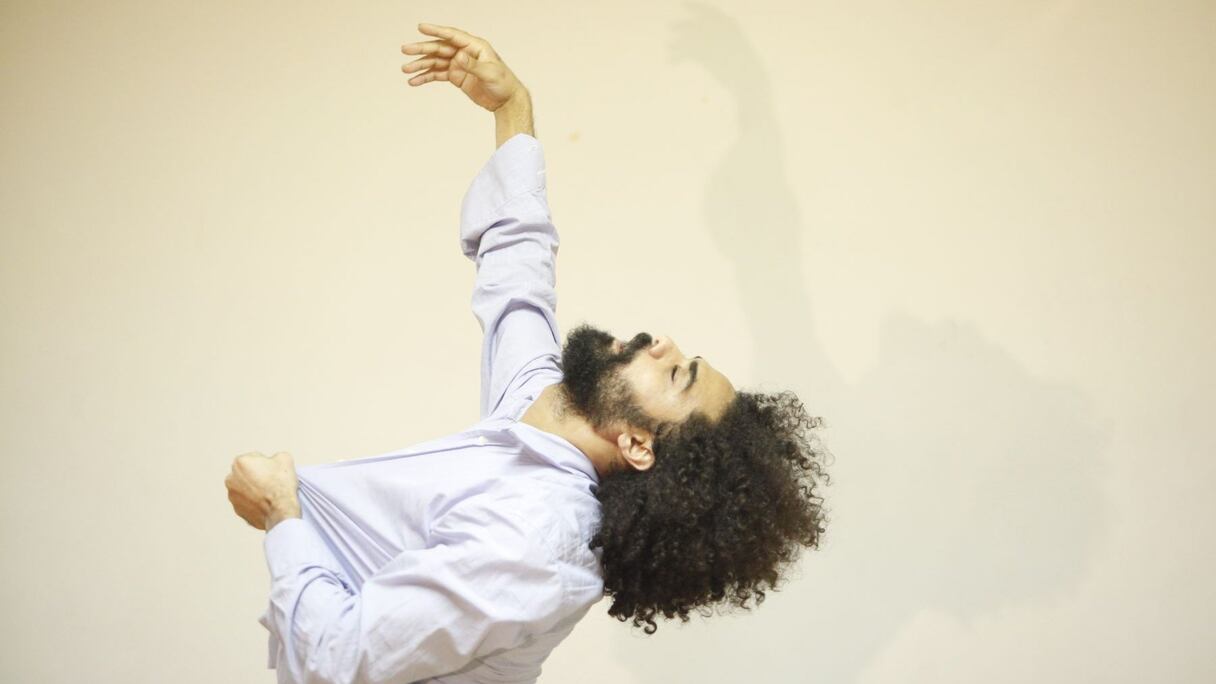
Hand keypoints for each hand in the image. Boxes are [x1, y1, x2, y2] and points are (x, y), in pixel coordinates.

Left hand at [224, 451, 300, 530]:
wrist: (280, 511)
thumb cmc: (281, 486)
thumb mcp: (285, 459)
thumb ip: (275, 456)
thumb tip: (274, 461)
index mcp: (240, 462)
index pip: (255, 458)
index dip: (267, 464)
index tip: (273, 471)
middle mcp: (231, 478)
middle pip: (247, 473)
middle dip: (257, 476)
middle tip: (271, 481)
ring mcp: (232, 495)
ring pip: (245, 488)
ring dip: (254, 489)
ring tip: (269, 493)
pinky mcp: (237, 509)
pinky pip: (246, 502)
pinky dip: (254, 502)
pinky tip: (265, 503)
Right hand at [401, 22, 527, 112]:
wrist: (506, 101)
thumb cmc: (504, 83)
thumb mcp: (490, 73)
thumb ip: (473, 65)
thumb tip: (458, 57)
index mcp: (475, 46)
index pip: (452, 35)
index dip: (436, 30)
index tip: (421, 27)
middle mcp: (464, 52)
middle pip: (439, 48)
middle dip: (422, 50)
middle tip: (406, 50)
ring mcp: (459, 64)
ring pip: (435, 62)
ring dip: (420, 65)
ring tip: (405, 70)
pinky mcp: (456, 76)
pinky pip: (437, 75)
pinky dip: (426, 77)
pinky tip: (414, 81)